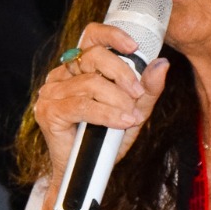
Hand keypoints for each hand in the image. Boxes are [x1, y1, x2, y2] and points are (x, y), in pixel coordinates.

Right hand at [33, 21, 169, 176]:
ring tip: (130, 115)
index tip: (134, 46)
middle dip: (122, 73)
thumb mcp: (134, 112)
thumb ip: (147, 90)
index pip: (91, 37)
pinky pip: (82, 105)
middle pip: (93, 56)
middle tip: (137, 93)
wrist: (87, 174)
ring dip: (117, 100)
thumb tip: (161, 64)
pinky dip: (106, 114)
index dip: (111, 35)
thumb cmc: (105, 142)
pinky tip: (121, 121)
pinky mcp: (49, 111)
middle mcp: (62, 76)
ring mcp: (52, 92)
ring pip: (90, 83)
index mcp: (78, 68)